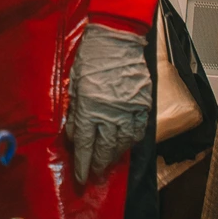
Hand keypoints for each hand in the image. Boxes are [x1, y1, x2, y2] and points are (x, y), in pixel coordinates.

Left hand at [64, 23, 151, 180]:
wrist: (117, 40)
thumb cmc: (91, 58)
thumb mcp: (74, 84)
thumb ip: (75, 112)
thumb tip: (74, 134)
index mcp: (89, 108)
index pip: (85, 145)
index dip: (83, 164)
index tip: (81, 178)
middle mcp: (110, 114)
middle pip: (105, 149)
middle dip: (98, 165)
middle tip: (95, 176)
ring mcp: (129, 110)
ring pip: (123, 143)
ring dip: (115, 157)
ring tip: (108, 164)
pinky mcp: (143, 104)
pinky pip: (139, 130)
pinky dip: (132, 141)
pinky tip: (126, 145)